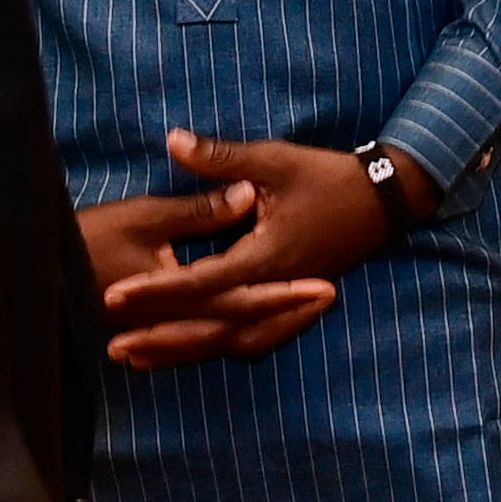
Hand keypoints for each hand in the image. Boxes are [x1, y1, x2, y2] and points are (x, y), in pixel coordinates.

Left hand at [82, 129, 400, 368]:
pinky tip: (184, 350)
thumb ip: (221, 157)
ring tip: (137, 359)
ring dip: (184, 351)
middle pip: (211, 329)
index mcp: (266, 257)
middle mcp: (274, 289)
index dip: (155, 290)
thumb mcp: (274, 161)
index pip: (200, 282)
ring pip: (229, 342)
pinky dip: (213, 347)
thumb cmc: (330, 177)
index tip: (115, 296)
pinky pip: (247, 338)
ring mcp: (285, 302)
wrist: (386, 200)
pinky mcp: (288, 304)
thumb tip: (173, 142)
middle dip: (161, 339)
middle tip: (114, 348)